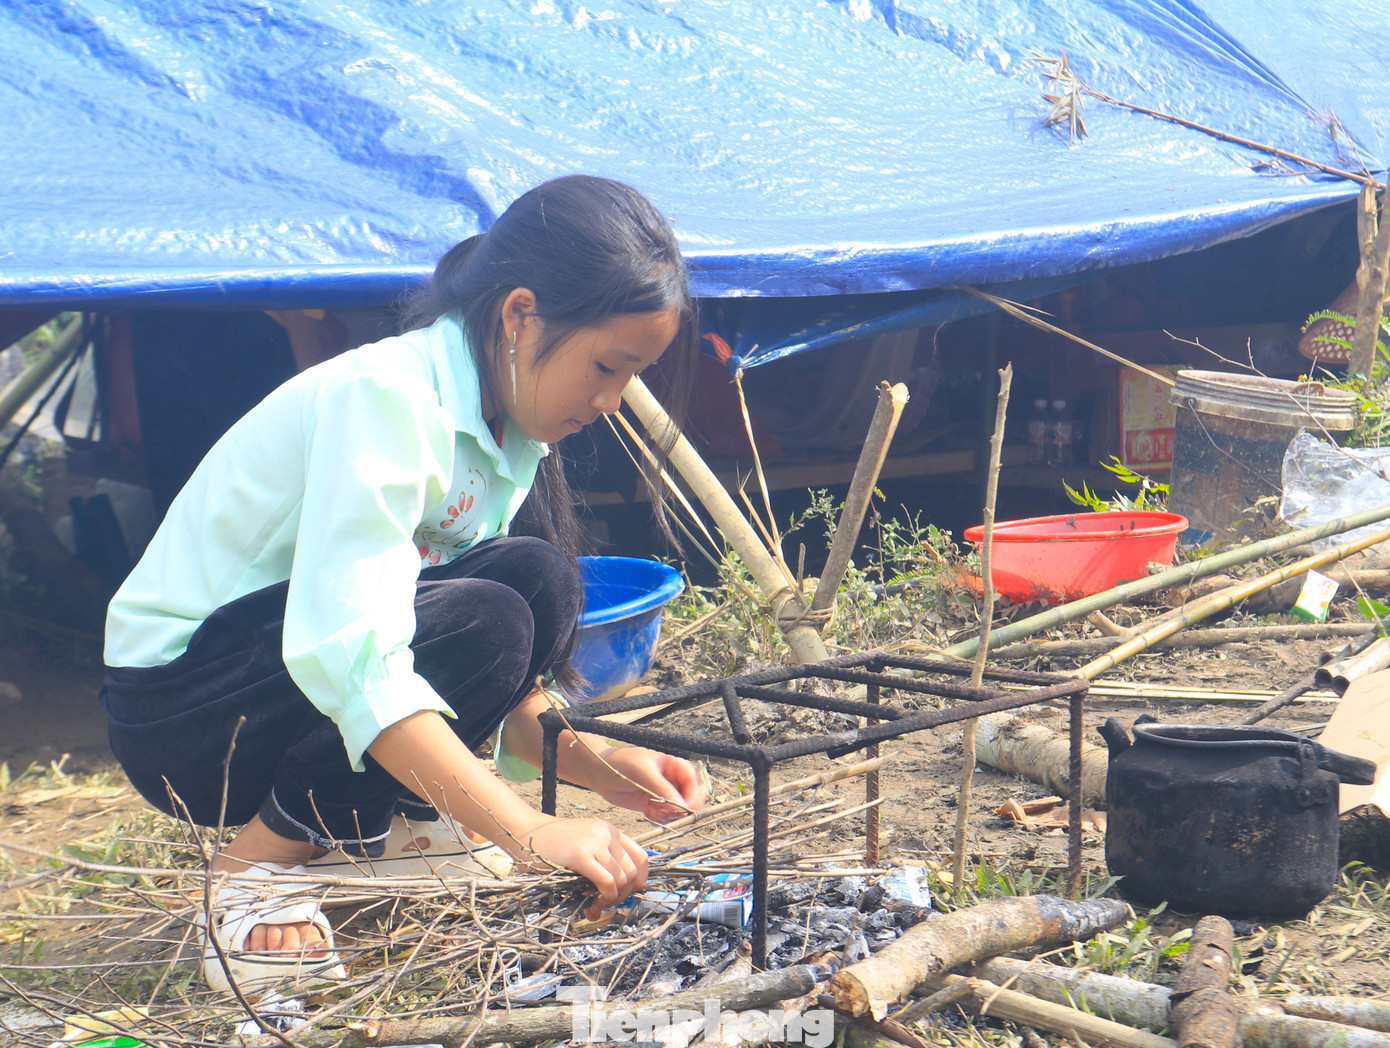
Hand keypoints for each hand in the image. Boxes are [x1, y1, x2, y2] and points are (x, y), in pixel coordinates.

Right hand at [523, 817, 647, 918]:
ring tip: (596, 907)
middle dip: (624, 896)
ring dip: (612, 900)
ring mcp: (596, 842)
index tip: (626, 894)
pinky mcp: (582, 855)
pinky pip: (607, 882)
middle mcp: (607, 833)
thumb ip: (602, 866)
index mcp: (610, 830)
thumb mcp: (585, 847)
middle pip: (633, 872)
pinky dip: (606, 898)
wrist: (526, 832)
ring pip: (622, 880)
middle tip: (606, 906)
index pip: (641, 858)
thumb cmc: (553, 846)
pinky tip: (593, 904)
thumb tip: (617, 898)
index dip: (639, 881)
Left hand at [590, 747, 706, 823]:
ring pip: (678, 810)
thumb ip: (662, 788)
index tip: (685, 808)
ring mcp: (663, 793)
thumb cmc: (620, 763)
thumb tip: (681, 805)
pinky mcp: (654, 805)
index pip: (692, 781)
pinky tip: (647, 812)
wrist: (599, 773)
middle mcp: (671, 779)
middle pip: (690, 797)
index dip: (692, 795)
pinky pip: (665, 817)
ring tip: (653, 812)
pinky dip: (659, 819)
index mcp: (673, 765)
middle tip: (670, 814)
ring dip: (669, 815)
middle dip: (682, 808)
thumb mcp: (642, 772)